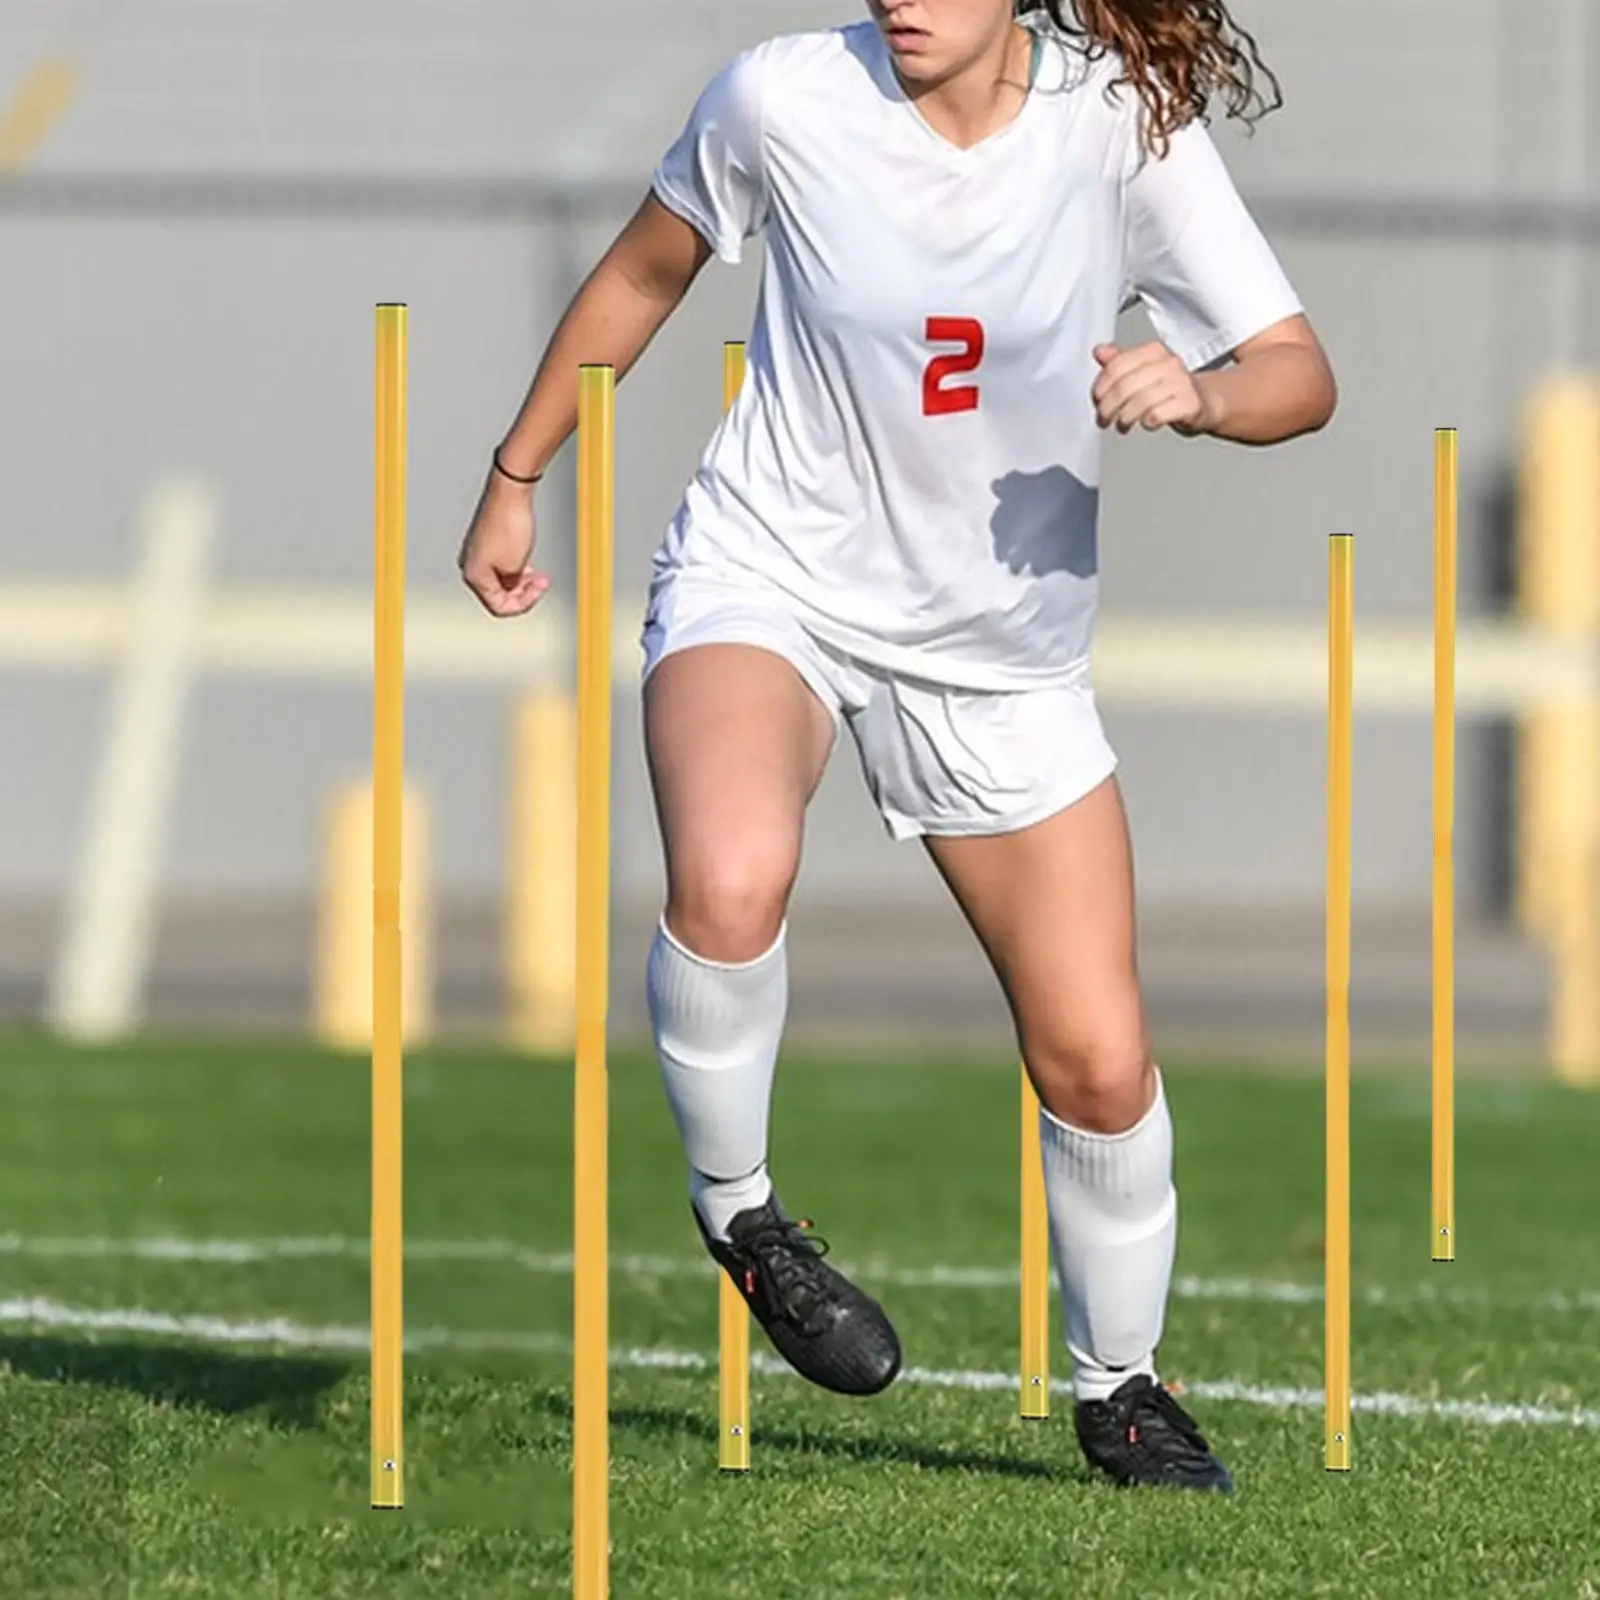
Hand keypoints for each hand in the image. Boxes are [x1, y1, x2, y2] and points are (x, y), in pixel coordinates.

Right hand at [457, 465, 551, 616]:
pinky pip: (501, 564)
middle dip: (523, 591)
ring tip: (536, 572)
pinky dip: (516, 566)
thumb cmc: (510, 523)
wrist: (510, 492)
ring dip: (521, 580)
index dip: (523, 603)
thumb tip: (512, 588)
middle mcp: (471, 564)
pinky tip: (526, 560)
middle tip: (541, 583)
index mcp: (474, 575)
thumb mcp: (516, 566)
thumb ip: (513, 585)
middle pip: (499, 593)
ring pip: (501, 579)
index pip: (499, 606)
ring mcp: (478, 552)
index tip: (538, 592)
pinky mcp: (487, 541)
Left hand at [1092, 342, 1212, 435]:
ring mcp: (1181, 383)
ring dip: (1124, 418)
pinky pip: (1157, 415)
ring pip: (1140, 402)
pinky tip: (1145, 422)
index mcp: (1153, 351)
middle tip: (1103, 419)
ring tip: (1122, 424)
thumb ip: (1119, 362)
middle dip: (1108, 407)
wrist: (1203, 401)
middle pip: (1125, 386)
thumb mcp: (1142, 371)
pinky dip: (1146, 422)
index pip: (1116, 366)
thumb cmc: (1168, 388)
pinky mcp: (1189, 404)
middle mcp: (1168, 363)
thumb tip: (1099, 351)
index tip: (1097, 400)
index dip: (1100, 387)